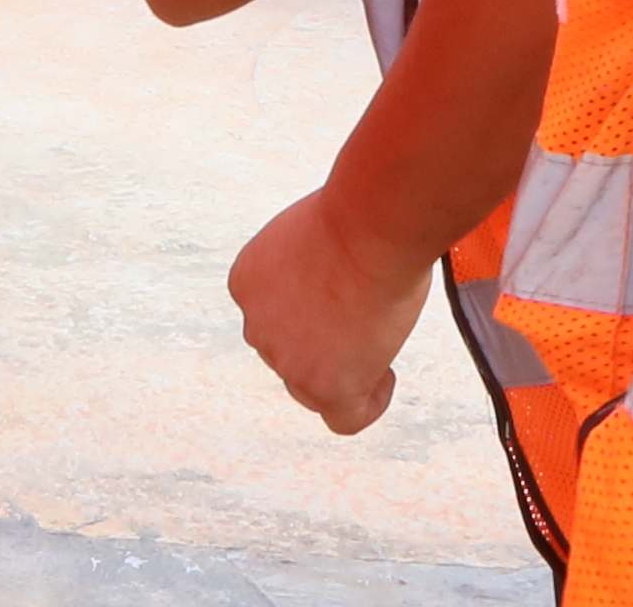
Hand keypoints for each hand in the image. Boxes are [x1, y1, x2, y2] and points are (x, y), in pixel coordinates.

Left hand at [225, 184, 431, 436]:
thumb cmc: (356, 214)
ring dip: (345, 367)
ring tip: (381, 336)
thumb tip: (332, 283)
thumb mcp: (311, 233)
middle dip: (323, 341)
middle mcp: (257, 325)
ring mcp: (288, 361)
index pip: (273, 316)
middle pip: (291, 353)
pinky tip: (386, 378)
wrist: (373, 225)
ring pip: (314, 387)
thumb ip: (307, 266)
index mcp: (247, 282)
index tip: (339, 298)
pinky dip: (368, 404)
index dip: (309, 310)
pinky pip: (344, 419)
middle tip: (363, 317)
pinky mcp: (326, 387)